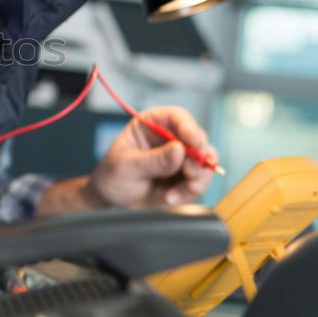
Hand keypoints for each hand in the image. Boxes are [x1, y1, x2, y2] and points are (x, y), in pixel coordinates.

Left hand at [87, 105, 218, 206]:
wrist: (112, 199)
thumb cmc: (112, 176)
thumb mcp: (127, 167)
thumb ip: (153, 160)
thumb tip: (179, 150)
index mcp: (151, 124)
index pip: (176, 116)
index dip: (189, 127)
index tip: (194, 143)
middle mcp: (169, 137)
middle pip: (198, 138)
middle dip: (198, 159)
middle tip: (190, 175)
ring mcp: (180, 156)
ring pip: (206, 160)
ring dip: (198, 178)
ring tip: (178, 192)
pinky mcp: (186, 175)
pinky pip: (201, 180)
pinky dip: (192, 191)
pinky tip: (172, 197)